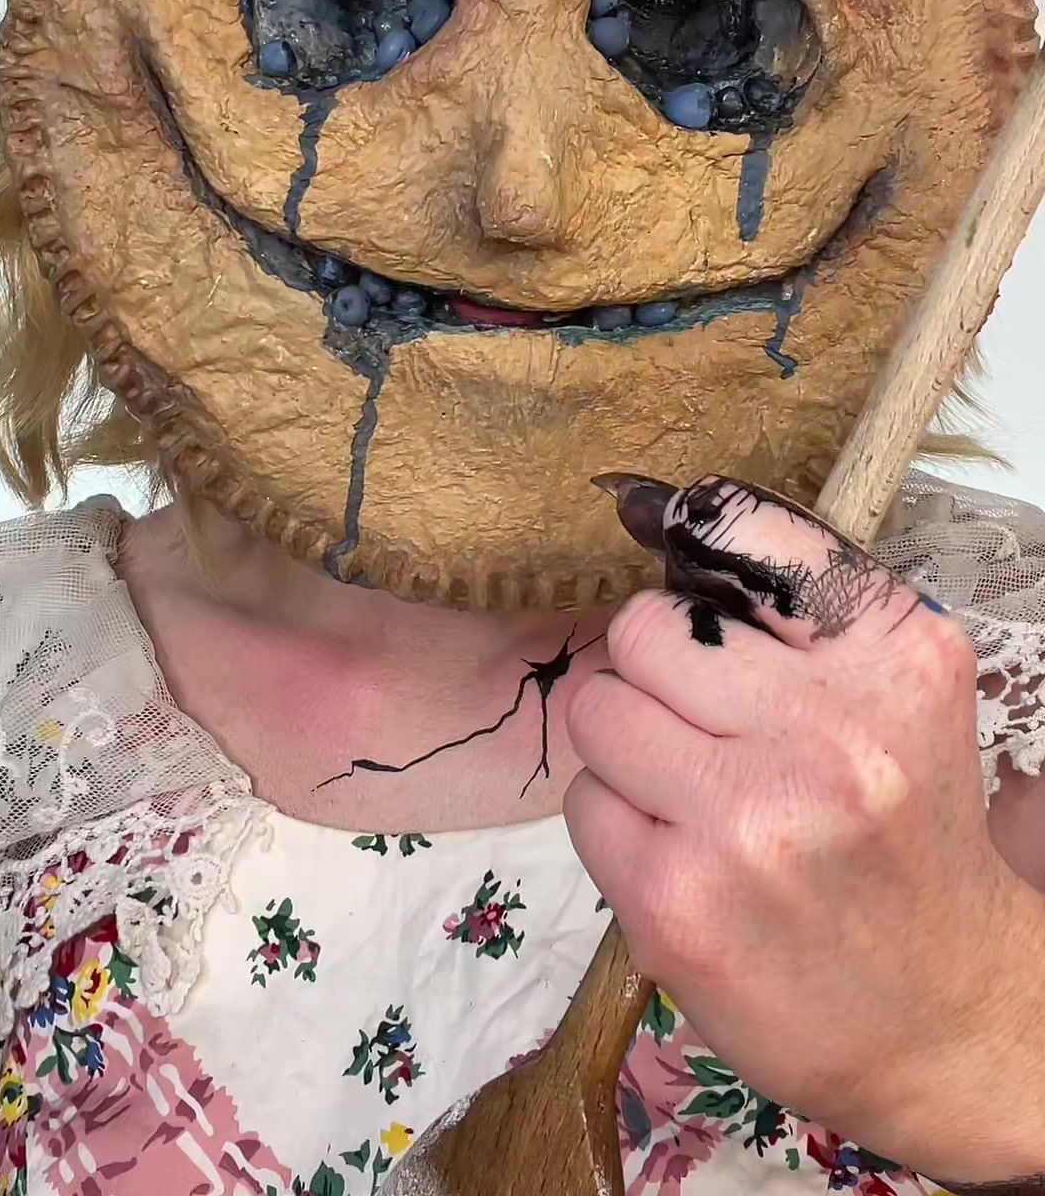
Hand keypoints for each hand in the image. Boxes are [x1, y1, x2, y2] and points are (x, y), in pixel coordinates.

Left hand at [564, 474, 1044, 1183]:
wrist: (945, 1017)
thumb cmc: (900, 838)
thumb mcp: (896, 698)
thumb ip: (796, 614)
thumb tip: (649, 512)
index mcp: (895, 657)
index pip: (747, 529)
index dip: (696, 540)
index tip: (682, 564)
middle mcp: (831, 729)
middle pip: (645, 628)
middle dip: (657, 674)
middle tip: (705, 730)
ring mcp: (749, 819)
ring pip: (599, 709)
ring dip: (629, 749)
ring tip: (694, 797)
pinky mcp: (676, 900)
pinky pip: (584, 803)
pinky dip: (619, 826)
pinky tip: (684, 861)